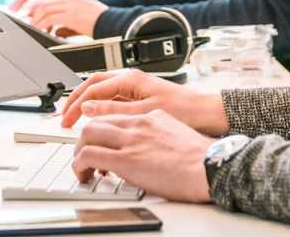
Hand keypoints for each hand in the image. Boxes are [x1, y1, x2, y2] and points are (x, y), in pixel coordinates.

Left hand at [23, 0, 106, 36]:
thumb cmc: (103, 23)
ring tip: (28, 26)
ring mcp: (71, 5)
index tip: (24, 1)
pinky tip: (38, 31)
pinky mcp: (71, 16)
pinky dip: (41, 25)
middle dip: (25, 3)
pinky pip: (50, 19)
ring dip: (33, 18)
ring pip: (43, 8)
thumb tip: (55, 31)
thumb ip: (66, 24)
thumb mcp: (83, 20)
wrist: (116, 24)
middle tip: (16, 13)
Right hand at [61, 68, 228, 135]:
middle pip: (93, 85)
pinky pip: (112, 99)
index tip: (65, 120)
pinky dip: (99, 108)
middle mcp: (131, 79)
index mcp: (130, 78)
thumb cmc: (184, 109)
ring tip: (75, 118)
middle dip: (75, 99)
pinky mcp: (140, 96)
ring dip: (86, 103)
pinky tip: (96, 120)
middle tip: (64, 117)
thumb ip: (115, 110)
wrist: (207, 112)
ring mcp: (135, 87)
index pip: (92, 89)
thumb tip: (88, 108)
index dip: (75, 105)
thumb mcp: (145, 113)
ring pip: (102, 91)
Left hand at [72, 110, 213, 202]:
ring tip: (82, 167)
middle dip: (83, 138)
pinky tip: (83, 174)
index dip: (101, 129)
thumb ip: (158, 134)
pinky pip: (89, 155)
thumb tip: (149, 147)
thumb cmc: (201, 158)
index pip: (115, 115)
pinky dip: (79, 164)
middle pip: (97, 121)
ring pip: (87, 134)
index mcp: (151, 117)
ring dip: (78, 152)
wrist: (210, 166)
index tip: (97, 141)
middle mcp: (138, 124)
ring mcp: (131, 140)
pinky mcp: (125, 159)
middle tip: (83, 153)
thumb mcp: (177, 134)